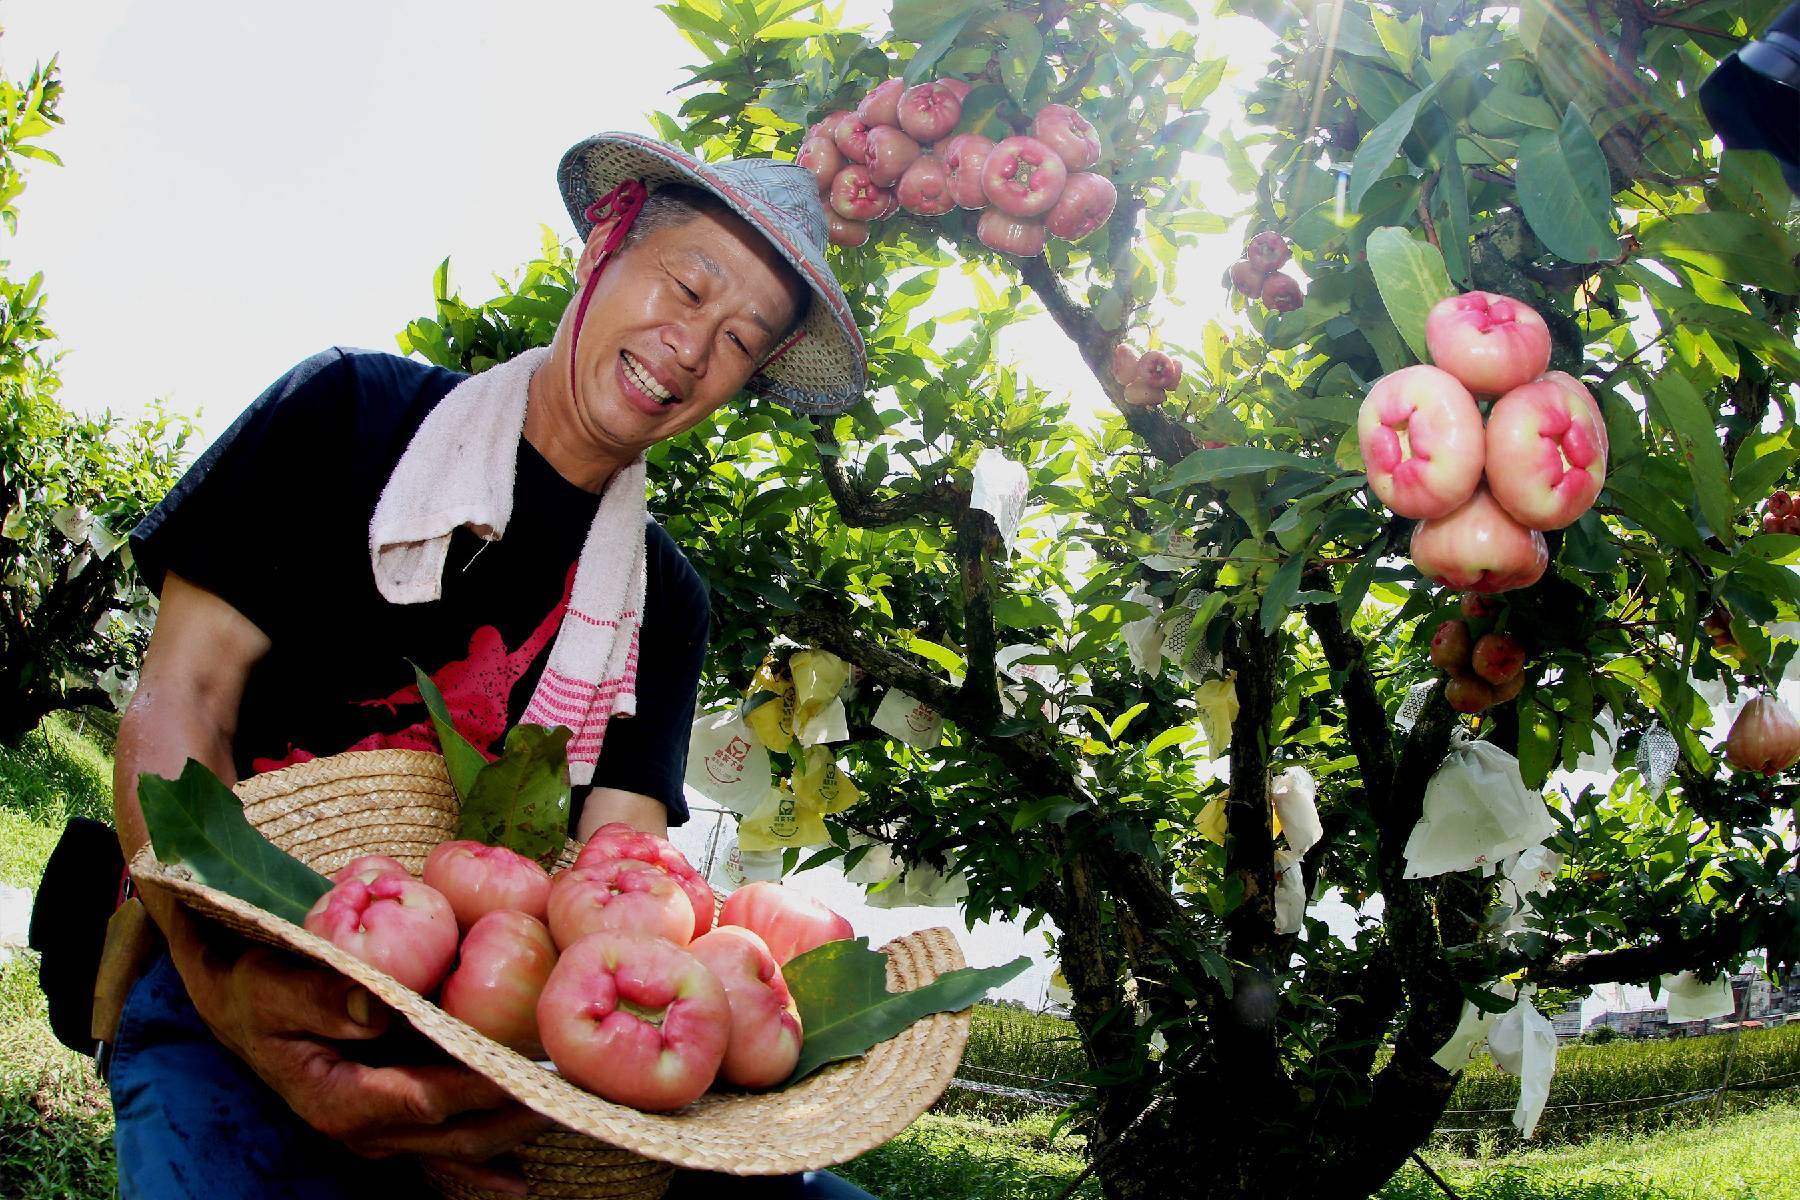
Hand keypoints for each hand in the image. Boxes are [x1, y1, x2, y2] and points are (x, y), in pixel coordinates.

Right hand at [164, 902, 550, 1192]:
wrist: (242, 1005)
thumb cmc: (258, 988)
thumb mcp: (273, 983)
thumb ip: (322, 995)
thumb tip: (376, 1008)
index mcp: (340, 1099)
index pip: (426, 1099)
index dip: (481, 1089)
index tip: (530, 1074)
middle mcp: (364, 1128)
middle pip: (455, 1134)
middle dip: (515, 1117)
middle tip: (574, 1095)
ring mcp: (379, 1131)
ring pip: (457, 1145)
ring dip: (512, 1134)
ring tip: (569, 1114)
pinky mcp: (391, 1120)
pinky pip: (442, 1150)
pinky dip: (483, 1163)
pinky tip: (520, 1179)